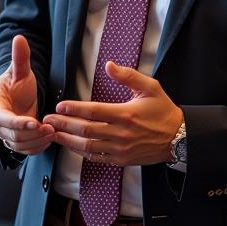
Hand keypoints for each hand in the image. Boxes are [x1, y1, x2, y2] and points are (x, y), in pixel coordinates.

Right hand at [0, 35, 54, 156]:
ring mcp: (6, 134)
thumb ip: (20, 57)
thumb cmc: (17, 83)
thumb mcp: (20, 71)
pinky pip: (24, 151)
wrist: (17, 96)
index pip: (3, 118)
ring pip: (19, 146)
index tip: (35, 122)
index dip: (18, 122)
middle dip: (32, 134)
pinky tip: (48, 139)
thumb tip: (19, 38)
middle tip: (50, 128)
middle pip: (12, 136)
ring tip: (52, 132)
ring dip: (36, 142)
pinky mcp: (16, 141)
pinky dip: (36, 148)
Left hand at [43, 62, 183, 166]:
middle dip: (63, 124)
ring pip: (87, 146)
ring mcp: (120, 149)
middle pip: (85, 130)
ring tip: (53, 134)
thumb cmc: (163, 110)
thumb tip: (108, 65)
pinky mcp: (121, 160)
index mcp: (125, 114)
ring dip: (68, 141)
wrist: (178, 138)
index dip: (74, 108)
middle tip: (48, 119)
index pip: (93, 111)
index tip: (60, 105)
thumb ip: (128, 76)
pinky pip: (97, 157)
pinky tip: (72, 146)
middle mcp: (120, 134)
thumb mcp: (150, 87)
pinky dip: (82, 152)